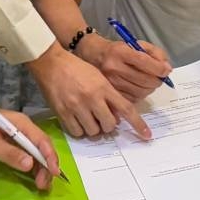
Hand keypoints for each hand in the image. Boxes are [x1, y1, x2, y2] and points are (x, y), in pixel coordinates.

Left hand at [0, 84, 59, 189]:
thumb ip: (10, 153)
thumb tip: (30, 165)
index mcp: (23, 125)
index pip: (42, 141)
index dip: (50, 157)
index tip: (54, 173)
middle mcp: (26, 129)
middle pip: (43, 148)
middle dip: (47, 166)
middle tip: (44, 185)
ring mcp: (22, 135)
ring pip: (38, 152)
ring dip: (42, 168)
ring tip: (42, 185)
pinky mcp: (16, 142)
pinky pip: (30, 154)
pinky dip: (34, 165)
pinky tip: (34, 176)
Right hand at [27, 43, 151, 139]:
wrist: (52, 64)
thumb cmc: (77, 68)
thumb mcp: (99, 77)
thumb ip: (109, 94)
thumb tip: (117, 115)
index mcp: (104, 87)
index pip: (126, 109)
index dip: (138, 124)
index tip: (147, 135)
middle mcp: (92, 98)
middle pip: (109, 124)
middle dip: (108, 124)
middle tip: (103, 117)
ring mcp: (77, 107)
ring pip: (93, 131)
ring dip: (94, 127)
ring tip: (89, 117)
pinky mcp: (63, 113)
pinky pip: (77, 132)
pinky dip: (80, 130)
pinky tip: (78, 120)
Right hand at [76, 34, 171, 102]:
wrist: (94, 56)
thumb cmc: (119, 50)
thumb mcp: (136, 44)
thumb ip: (154, 53)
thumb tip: (166, 69)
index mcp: (121, 52)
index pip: (143, 61)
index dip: (158, 68)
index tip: (166, 71)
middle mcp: (114, 67)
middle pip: (143, 80)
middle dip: (157, 81)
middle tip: (159, 78)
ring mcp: (110, 82)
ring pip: (139, 92)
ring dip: (150, 89)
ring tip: (149, 83)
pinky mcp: (110, 93)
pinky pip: (132, 99)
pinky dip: (140, 95)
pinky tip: (139, 88)